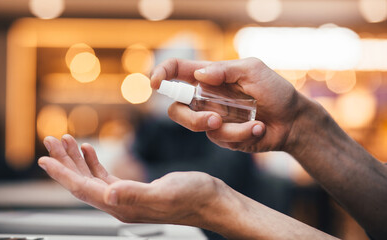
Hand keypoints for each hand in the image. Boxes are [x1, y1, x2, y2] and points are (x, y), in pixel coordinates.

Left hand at [38, 134, 229, 225]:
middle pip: (82, 182)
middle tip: (50, 140)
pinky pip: (105, 175)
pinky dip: (94, 161)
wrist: (211, 201)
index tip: (44, 158)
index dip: (62, 174)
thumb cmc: (194, 197)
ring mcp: (125, 197)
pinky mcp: (134, 189)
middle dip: (64, 161)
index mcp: (122, 205)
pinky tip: (89, 150)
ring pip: (91, 177)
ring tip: (65, 140)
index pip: (83, 189)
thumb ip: (136, 195)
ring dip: (76, 159)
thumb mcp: (165, 194)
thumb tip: (108, 194)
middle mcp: (119, 203)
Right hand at [150, 58, 306, 152]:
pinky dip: (242, 134)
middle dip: (190, 118)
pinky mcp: (223, 136)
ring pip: (196, 127)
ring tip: (253, 124)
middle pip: (176, 109)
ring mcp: (212, 117)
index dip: (162, 74)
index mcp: (210, 76)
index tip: (155, 83)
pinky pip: (220, 138)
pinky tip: (259, 128)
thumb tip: (197, 76)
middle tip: (214, 120)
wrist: (293, 121)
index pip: (177, 72)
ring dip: (225, 128)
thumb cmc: (275, 90)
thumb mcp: (252, 70)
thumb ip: (224, 70)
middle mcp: (206, 97)